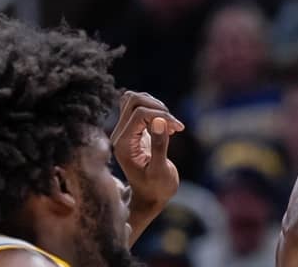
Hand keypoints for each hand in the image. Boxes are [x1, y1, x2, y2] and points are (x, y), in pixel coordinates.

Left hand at [110, 91, 184, 206]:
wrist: (150, 198)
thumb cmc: (157, 189)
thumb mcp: (160, 170)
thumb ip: (159, 145)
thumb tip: (160, 120)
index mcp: (123, 145)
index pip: (138, 113)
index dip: (160, 116)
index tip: (177, 128)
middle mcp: (120, 135)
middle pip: (132, 99)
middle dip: (158, 107)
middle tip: (173, 125)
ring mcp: (125, 131)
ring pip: (134, 99)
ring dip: (157, 106)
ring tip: (171, 125)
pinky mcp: (133, 130)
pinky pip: (139, 106)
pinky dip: (155, 109)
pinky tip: (167, 125)